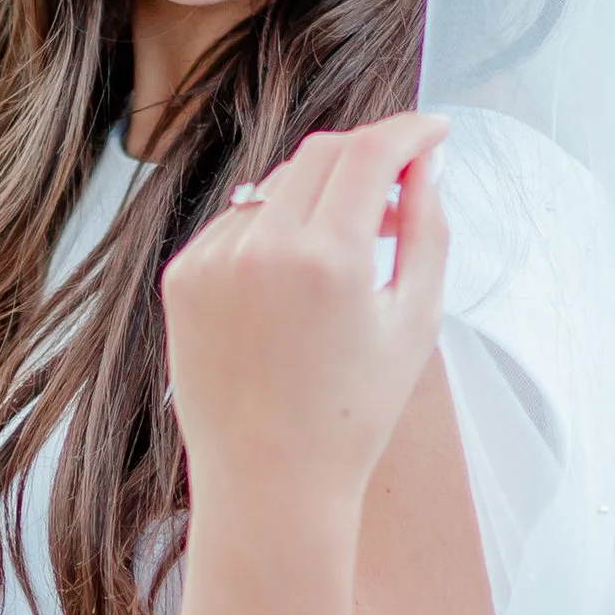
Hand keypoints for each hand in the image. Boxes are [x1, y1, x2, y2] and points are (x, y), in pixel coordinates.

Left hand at [161, 114, 449, 516]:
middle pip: (321, 152)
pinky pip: (237, 224)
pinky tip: (293, 290)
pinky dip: (272, 232)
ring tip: (350, 251)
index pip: (370, 150)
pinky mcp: (180, 278)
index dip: (409, 129)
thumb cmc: (354, 413)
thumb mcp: (415, 319)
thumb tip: (423, 162)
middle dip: (367, 155)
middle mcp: (261, 247)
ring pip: (277, 185)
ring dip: (319, 197)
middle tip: (400, 186)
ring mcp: (211, 260)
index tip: (433, 130)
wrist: (270, 484)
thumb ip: (427, 227)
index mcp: (328, 258)